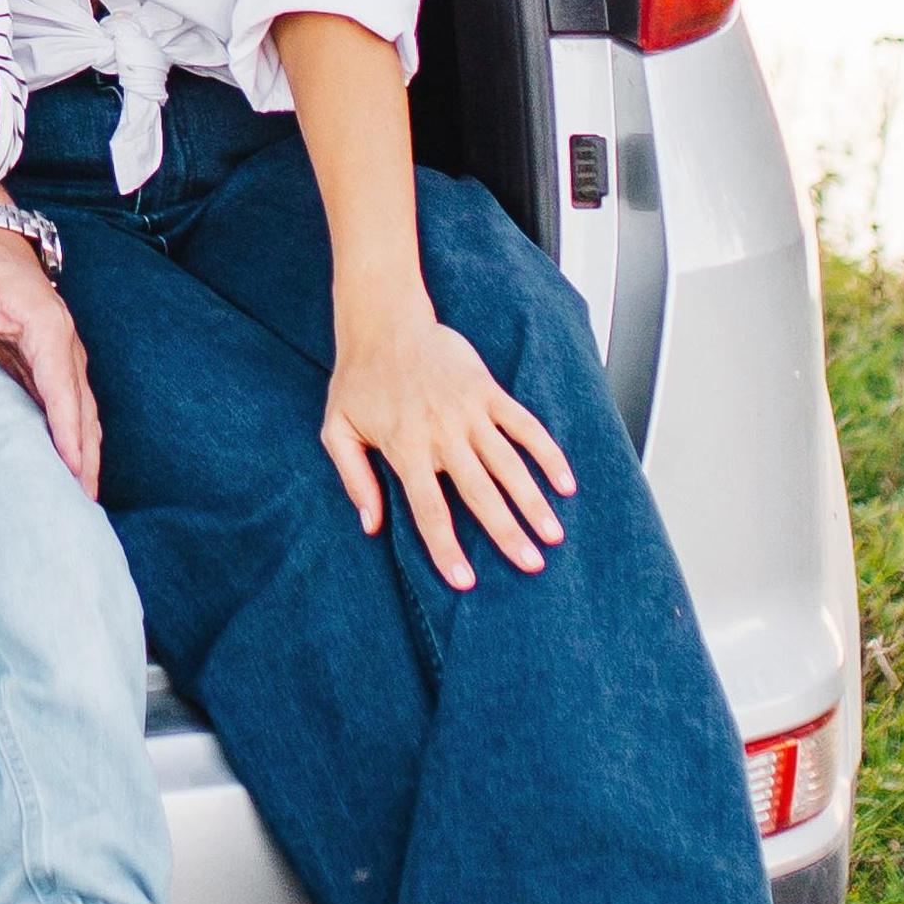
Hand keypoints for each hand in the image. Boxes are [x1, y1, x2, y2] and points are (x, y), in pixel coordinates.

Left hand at [0, 225, 101, 496]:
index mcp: (47, 327)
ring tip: (84, 498)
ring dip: (84, 451)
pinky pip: (64, 406)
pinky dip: (71, 436)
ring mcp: (57, 354)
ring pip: (80, 411)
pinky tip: (66, 466)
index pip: (61, 388)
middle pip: (83, 409)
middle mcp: (62, 344)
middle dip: (87, 456)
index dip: (67, 431)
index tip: (74, 470)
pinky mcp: (44, 362)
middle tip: (86, 505)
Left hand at [321, 290, 574, 591]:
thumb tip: (370, 526)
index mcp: (404, 447)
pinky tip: (565, 482)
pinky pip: (524, 425)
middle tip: (531, 565)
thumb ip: (354, 479)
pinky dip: (547, 452)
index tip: (465, 581)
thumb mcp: (337, 430)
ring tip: (552, 535)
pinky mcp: (488, 391)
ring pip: (508, 464)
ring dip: (533, 500)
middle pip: (479, 492)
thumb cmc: (358, 379)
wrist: (384, 322)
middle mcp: (441, 433)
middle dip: (507, 532)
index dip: (446, 547)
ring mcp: (469, 411)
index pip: (429, 509)